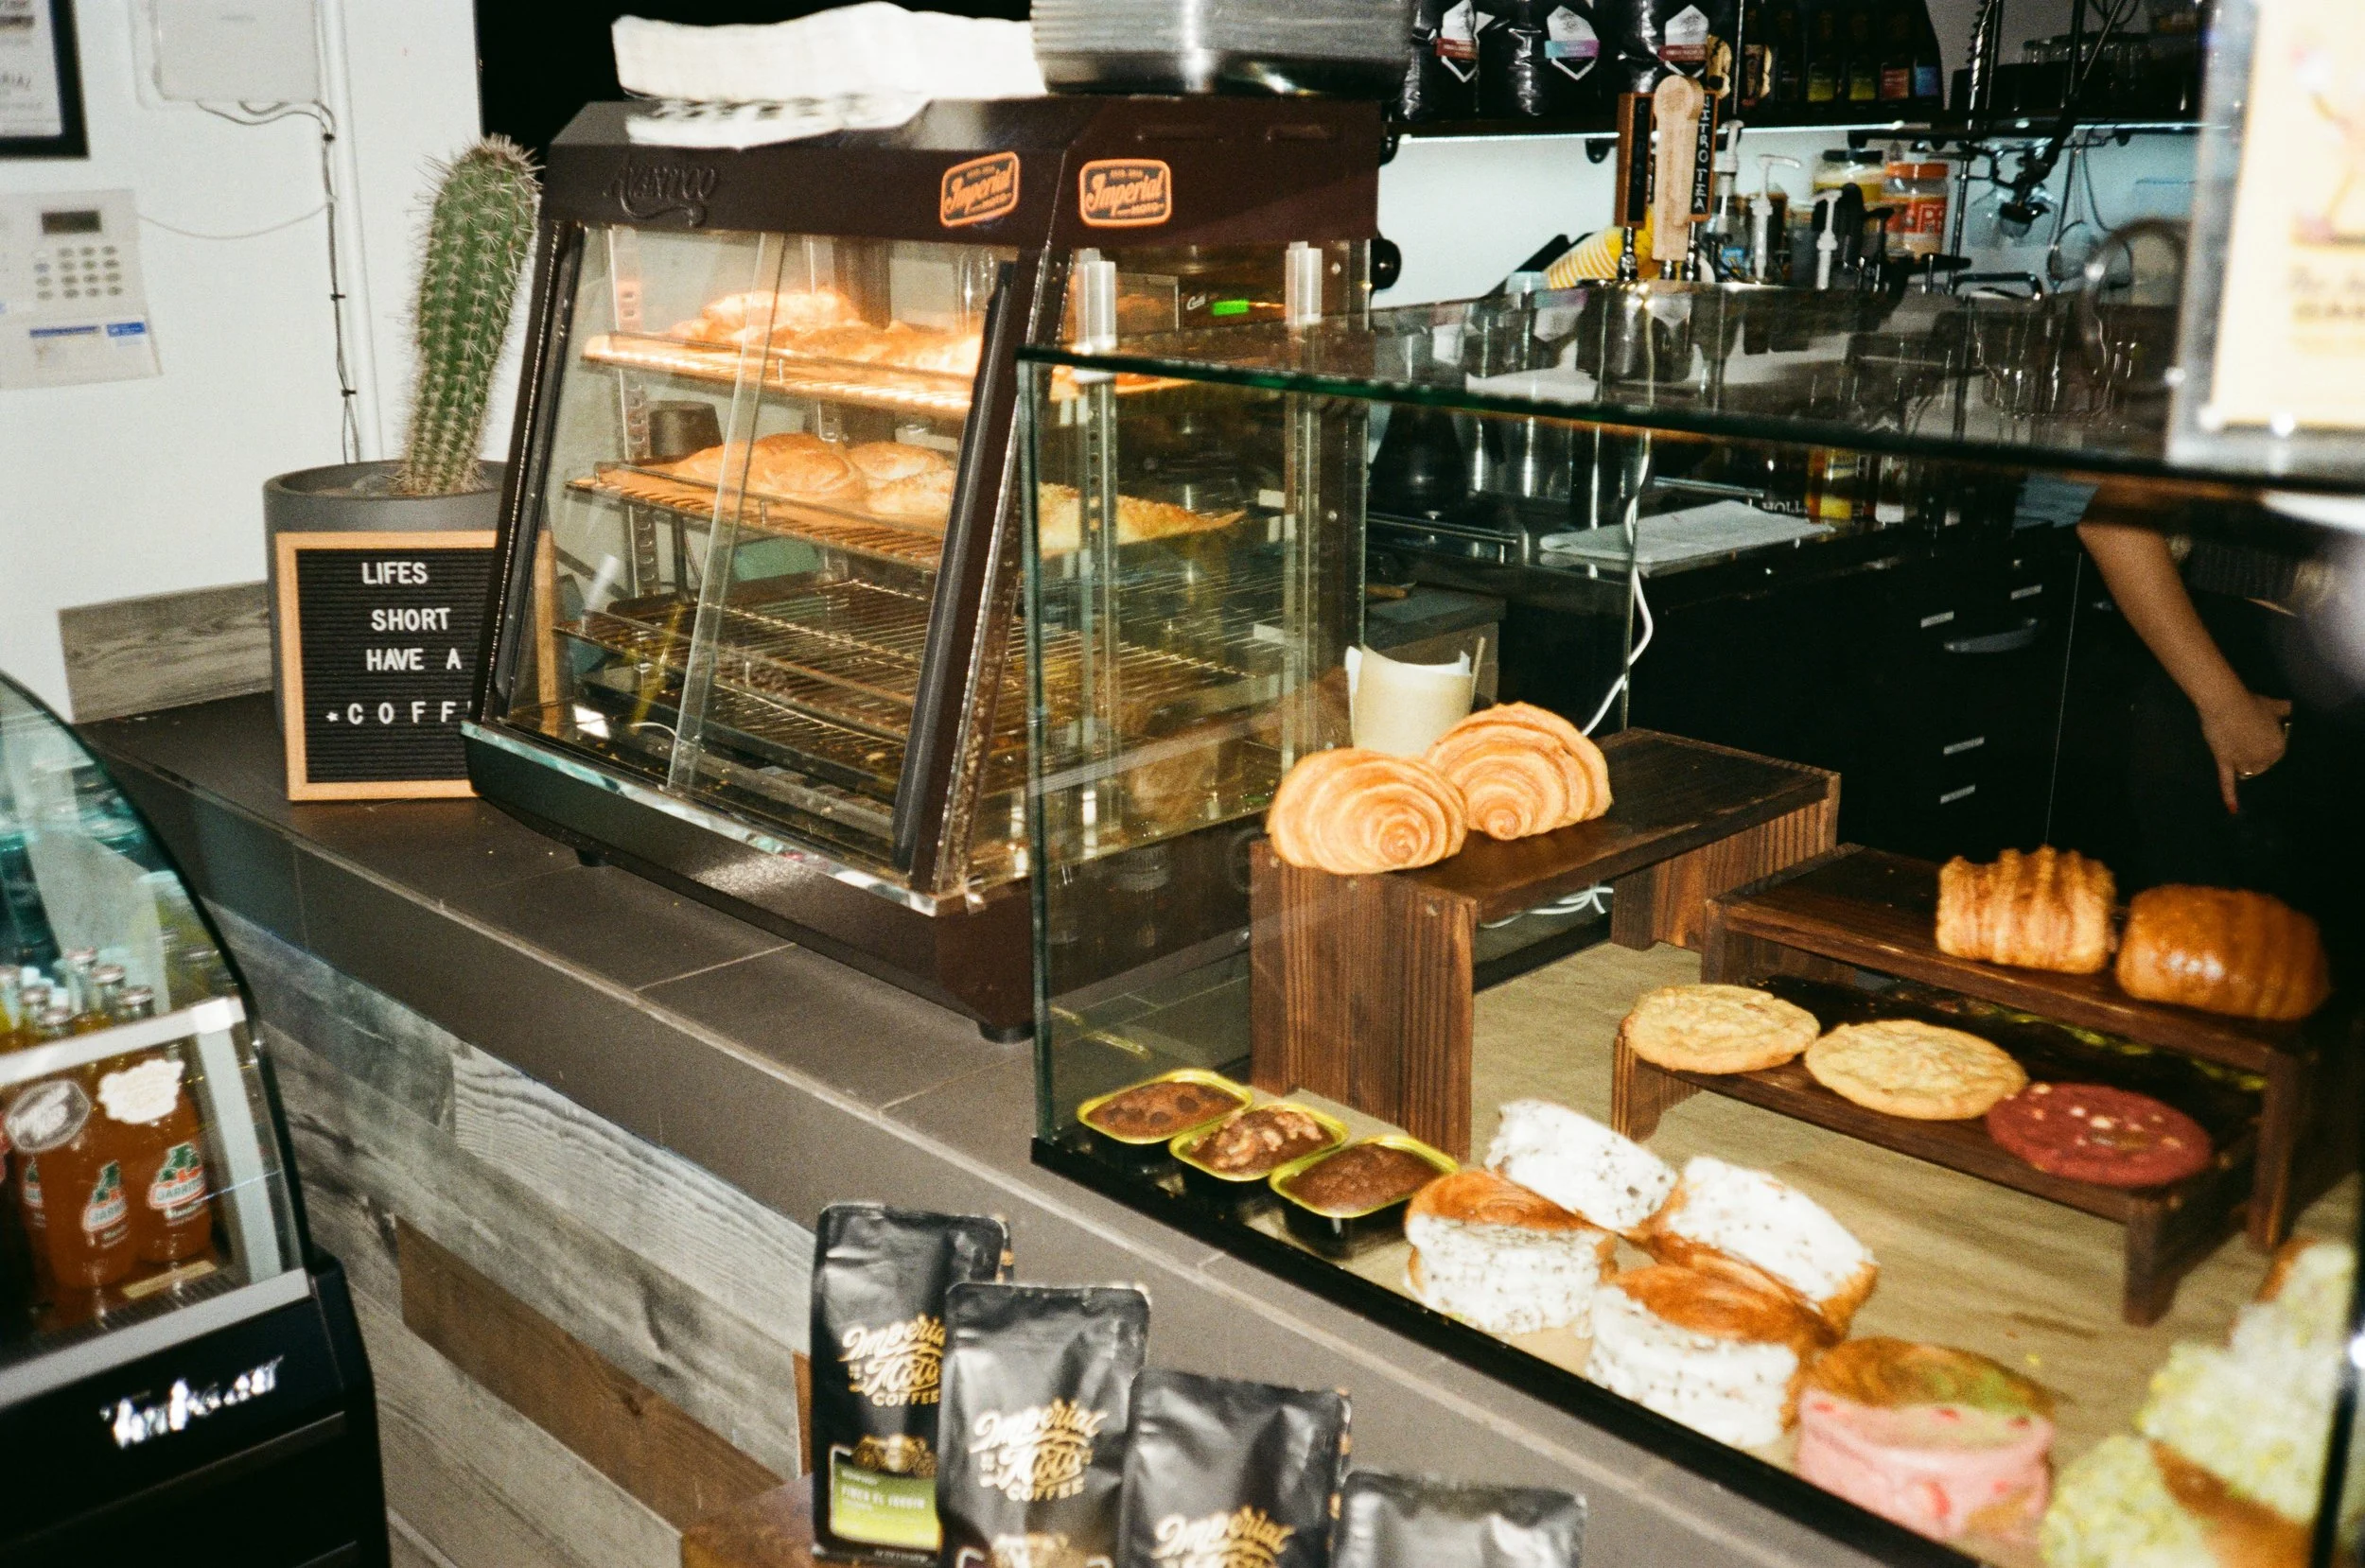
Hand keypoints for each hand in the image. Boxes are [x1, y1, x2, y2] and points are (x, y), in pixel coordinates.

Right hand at [2199, 691, 2292, 811]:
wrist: (2226, 704)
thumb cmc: (2252, 703)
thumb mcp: (2276, 705)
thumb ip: (2286, 710)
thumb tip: (2294, 710)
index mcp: (2278, 748)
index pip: (2276, 756)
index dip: (2268, 747)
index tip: (2262, 739)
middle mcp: (2263, 760)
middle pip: (2262, 767)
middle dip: (2256, 757)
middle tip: (2248, 743)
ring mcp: (2243, 762)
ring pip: (2246, 773)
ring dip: (2244, 767)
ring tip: (2238, 752)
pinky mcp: (2225, 763)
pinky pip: (2228, 782)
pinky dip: (2230, 796)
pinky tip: (2232, 809)